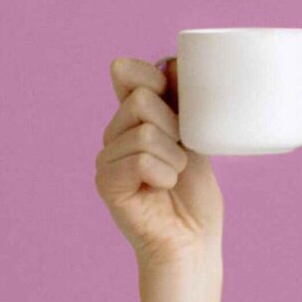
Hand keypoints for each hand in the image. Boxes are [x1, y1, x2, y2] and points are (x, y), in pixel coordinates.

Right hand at [96, 56, 223, 269]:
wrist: (193, 241)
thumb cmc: (195, 194)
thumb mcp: (194, 137)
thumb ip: (180, 103)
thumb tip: (173, 61)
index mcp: (133, 118)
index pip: (128, 73)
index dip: (154, 78)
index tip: (178, 104)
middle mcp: (114, 134)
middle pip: (142, 100)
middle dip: (175, 128)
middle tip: (181, 157)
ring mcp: (106, 158)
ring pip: (144, 131)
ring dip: (173, 158)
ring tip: (173, 178)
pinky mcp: (105, 183)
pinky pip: (140, 159)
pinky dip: (164, 174)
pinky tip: (162, 189)